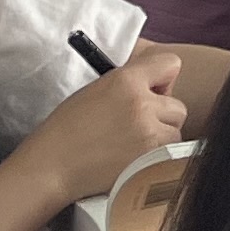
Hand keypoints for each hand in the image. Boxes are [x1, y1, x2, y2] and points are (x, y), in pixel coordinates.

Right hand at [20, 44, 186, 203]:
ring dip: (161, 136)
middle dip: (162, 114)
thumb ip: (128, 82)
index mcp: (125, 81)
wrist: (51, 167)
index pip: (170, 64)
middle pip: (178, 105)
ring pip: (176, 130)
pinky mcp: (149, 160)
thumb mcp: (95, 90)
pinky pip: (170, 152)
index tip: (152, 89)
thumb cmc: (66, 129)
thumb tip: (155, 81)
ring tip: (132, 142)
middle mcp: (142, 104)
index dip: (162, 78)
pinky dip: (157, 155)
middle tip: (137, 123)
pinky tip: (133, 156)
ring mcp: (148, 134)